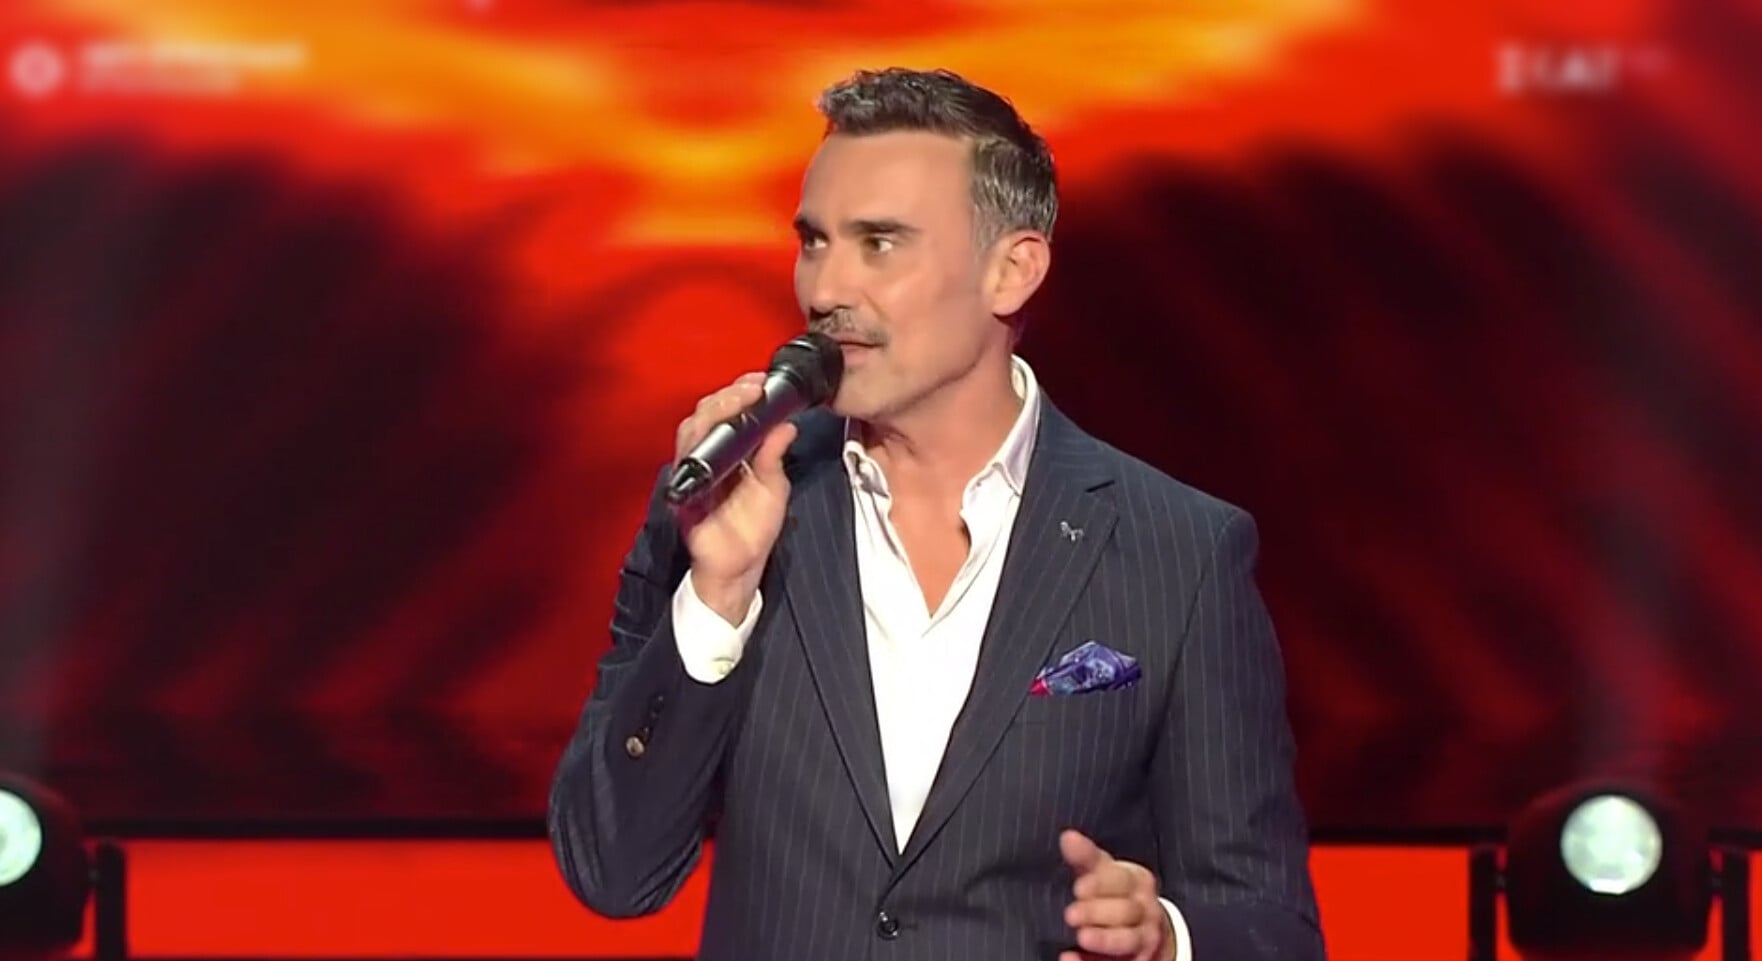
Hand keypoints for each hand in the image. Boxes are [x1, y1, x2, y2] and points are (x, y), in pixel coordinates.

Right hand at [671, 372, 796, 623]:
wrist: (740, 568)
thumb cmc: (753, 529)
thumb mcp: (773, 487)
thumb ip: (774, 457)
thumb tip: (787, 425)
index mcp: (728, 453)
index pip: (727, 413)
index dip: (740, 393)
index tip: (761, 382)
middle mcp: (707, 458)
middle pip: (706, 414)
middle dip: (728, 396)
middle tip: (753, 388)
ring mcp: (693, 474)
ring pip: (691, 430)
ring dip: (715, 412)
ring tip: (741, 401)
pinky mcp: (684, 492)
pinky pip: (685, 463)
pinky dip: (699, 446)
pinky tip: (718, 437)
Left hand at [1060, 830, 1176, 960]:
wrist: (1147, 932)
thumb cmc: (1116, 893)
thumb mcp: (1104, 872)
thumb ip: (1086, 857)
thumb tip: (1067, 836)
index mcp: (1137, 882)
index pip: (1122, 880)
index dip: (1101, 884)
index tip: (1079, 888)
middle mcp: (1146, 910)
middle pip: (1126, 911)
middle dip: (1098, 913)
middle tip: (1071, 914)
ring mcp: (1143, 939)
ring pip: (1129, 940)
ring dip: (1105, 940)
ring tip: (1081, 937)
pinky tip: (1070, 958)